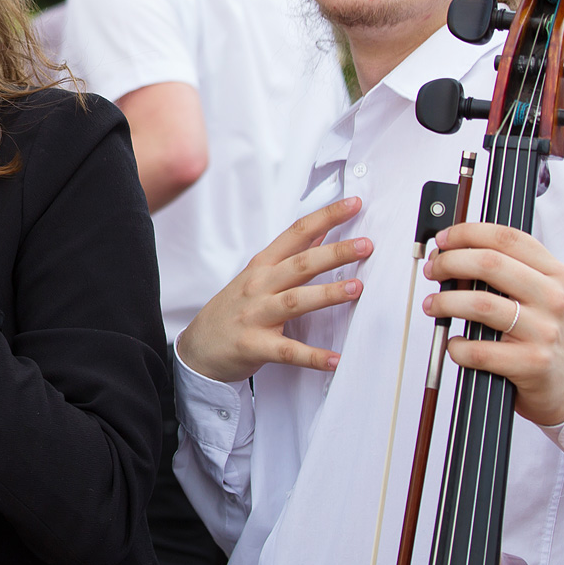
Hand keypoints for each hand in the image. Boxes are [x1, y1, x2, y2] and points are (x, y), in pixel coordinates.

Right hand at [177, 197, 371, 383]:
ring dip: (328, 294)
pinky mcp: (255, 346)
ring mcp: (256, 316)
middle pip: (300, 264)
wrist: (198, 348)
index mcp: (262, 266)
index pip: (296, 234)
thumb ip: (289, 256)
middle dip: (335, 253)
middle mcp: (259, 286)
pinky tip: (335, 359)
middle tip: (365, 246)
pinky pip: (288, 351)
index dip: (326, 217)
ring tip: (356, 288)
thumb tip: (320, 233)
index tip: (354, 204)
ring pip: (295, 301)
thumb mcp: (256, 275)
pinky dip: (312, 356)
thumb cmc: (231, 310)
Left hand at [424, 222, 563, 426]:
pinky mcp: (531, 363)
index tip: (444, 239)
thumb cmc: (540, 333)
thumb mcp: (536, 294)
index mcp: (554, 273)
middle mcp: (553, 297)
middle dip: (450, 263)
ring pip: (480, 304)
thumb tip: (448, 254)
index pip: (507, 238)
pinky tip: (455, 345)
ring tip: (432, 305)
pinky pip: (478, 350)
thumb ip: (504, 271)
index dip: (468, 233)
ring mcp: (544, 331)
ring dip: (444, 302)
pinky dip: (456, 347)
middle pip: (490, 263)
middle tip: (433, 271)